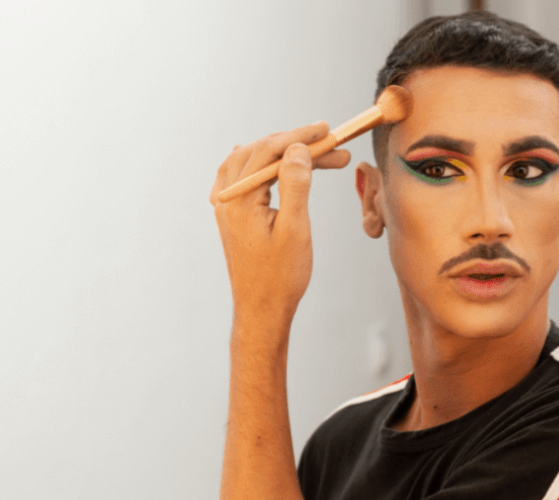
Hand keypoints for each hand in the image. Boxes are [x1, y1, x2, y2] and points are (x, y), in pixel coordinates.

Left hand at [208, 121, 350, 327]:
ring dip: (284, 154)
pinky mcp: (233, 215)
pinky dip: (266, 165)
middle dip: (297, 144)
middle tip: (332, 144)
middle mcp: (227, 198)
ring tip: (316, 155)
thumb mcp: (294, 229)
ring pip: (253, 162)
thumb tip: (297, 149)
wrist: (262, 309)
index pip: (269, 151)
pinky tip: (279, 165)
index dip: (300, 137)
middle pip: (261, 153)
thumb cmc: (280, 277)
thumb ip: (295, 185)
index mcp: (240, 200)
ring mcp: (227, 206)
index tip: (328, 131)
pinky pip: (244, 176)